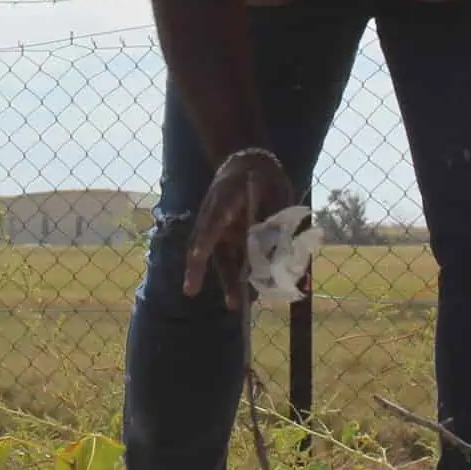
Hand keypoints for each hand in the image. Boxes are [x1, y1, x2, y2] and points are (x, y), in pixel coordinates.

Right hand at [182, 148, 293, 312]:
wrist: (248, 164)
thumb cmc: (264, 176)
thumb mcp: (275, 190)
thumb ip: (276, 218)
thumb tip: (280, 249)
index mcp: (225, 196)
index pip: (212, 219)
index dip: (204, 239)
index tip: (195, 257)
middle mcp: (215, 215)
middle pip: (206, 243)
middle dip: (199, 268)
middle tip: (190, 290)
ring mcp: (219, 228)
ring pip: (219, 256)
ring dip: (226, 280)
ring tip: (234, 305)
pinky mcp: (227, 238)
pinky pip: (229, 259)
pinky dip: (236, 277)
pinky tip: (243, 296)